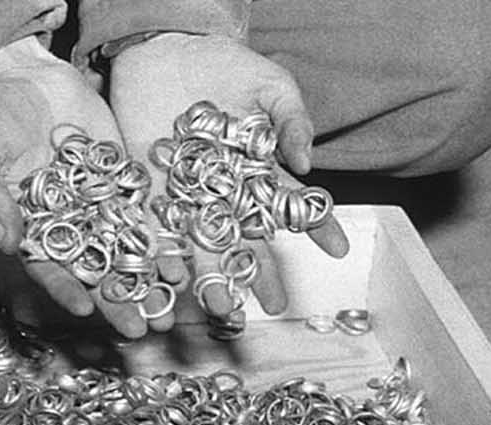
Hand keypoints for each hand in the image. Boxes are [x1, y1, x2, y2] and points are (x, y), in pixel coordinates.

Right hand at [0, 37, 147, 336]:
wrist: (24, 75)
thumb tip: (6, 244)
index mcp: (29, 228)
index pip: (48, 268)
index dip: (67, 290)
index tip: (86, 310)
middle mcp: (66, 224)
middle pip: (94, 270)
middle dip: (118, 301)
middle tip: (140, 330)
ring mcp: (96, 204)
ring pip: (125, 250)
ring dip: (147, 280)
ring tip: (170, 304)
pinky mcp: (121, 180)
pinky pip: (144, 215)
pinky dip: (162, 239)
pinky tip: (181, 262)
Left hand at [109, 34, 348, 318]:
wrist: (167, 48)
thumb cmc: (226, 66)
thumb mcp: (271, 86)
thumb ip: (292, 121)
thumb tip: (306, 165)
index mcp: (259, 173)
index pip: (292, 207)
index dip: (318, 227)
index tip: (339, 250)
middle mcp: (225, 194)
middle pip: (247, 241)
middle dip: (261, 274)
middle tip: (273, 307)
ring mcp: (188, 197)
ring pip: (203, 246)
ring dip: (212, 279)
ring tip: (223, 309)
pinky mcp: (151, 191)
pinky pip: (157, 230)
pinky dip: (163, 255)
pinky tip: (173, 279)